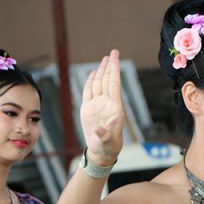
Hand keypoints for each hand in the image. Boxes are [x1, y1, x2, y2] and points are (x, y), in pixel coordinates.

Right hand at [80, 50, 125, 164]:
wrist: (100, 150)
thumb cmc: (108, 146)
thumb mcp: (108, 142)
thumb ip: (105, 135)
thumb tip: (99, 131)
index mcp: (115, 107)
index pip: (114, 83)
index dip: (114, 69)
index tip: (115, 57)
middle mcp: (107, 103)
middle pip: (107, 80)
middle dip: (110, 66)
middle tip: (112, 52)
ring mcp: (97, 105)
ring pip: (99, 83)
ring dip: (101, 71)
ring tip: (105, 59)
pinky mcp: (88, 108)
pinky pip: (89, 91)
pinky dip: (90, 81)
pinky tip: (93, 73)